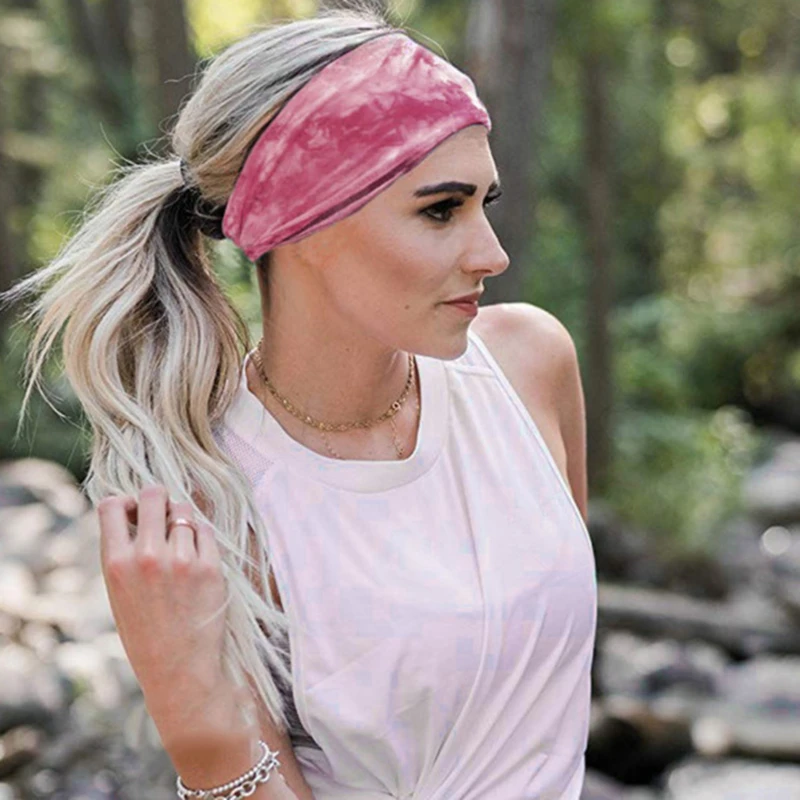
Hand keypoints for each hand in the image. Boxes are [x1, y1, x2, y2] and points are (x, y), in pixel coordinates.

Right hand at [97, 483, 249, 743]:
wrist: (178, 669)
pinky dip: (202, 537)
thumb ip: (125, 551)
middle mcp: (147, 556)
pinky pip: (207, 531)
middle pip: (153, 494)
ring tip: (181, 546)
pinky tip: (197, 558)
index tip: (135, 514)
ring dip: (182, 521)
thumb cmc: (146, 631)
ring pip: (184, 511)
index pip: (112, 505)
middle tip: (163, 518)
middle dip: (158, 500)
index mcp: (115, 563)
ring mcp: (181, 560)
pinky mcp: (210, 567)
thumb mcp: (119, 592)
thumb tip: (140, 509)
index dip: (125, 503)